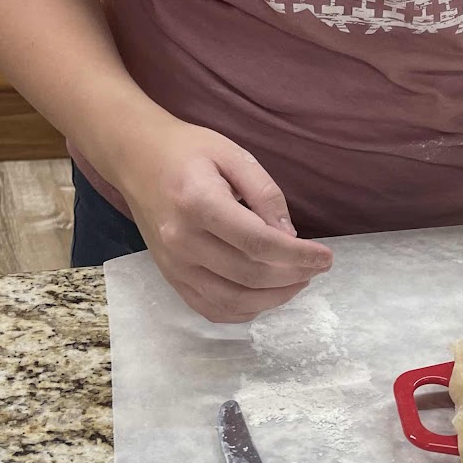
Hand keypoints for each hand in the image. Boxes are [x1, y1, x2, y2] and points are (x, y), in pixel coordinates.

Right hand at [111, 119, 332, 322]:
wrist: (136, 159)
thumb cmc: (189, 152)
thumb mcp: (234, 155)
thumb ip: (266, 194)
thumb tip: (290, 236)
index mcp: (198, 203)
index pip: (258, 243)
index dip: (298, 256)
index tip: (326, 257)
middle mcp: (182, 240)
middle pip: (249, 275)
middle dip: (293, 276)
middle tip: (316, 267)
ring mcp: (173, 264)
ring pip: (233, 300)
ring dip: (275, 298)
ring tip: (298, 281)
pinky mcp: (171, 277)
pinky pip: (211, 309)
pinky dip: (245, 310)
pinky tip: (266, 295)